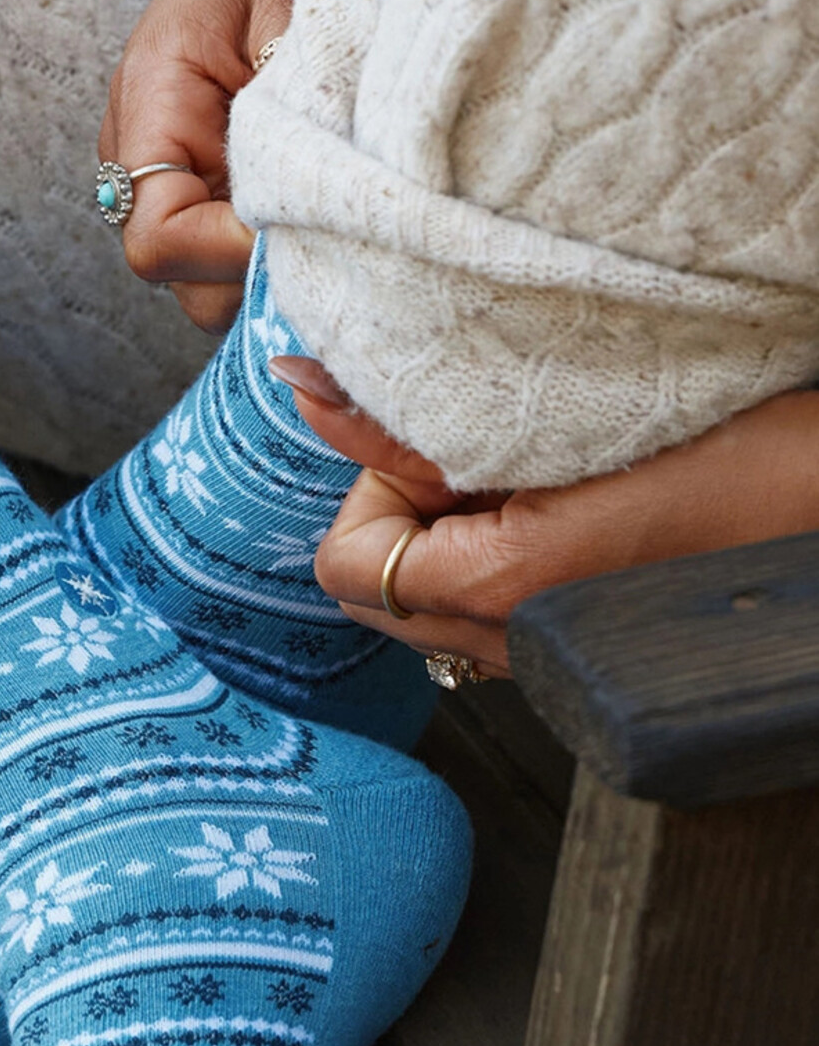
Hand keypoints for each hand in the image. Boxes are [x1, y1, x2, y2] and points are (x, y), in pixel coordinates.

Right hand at [103, 0, 321, 333]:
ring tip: (331, 216)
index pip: (159, 241)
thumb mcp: (295, 5)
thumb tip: (327, 196)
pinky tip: (321, 210)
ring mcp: (169, 186)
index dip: (228, 254)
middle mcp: (144, 165)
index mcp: (152, 113)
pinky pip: (230, 259)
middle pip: (186, 284)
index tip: (302, 221)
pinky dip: (275, 252)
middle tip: (336, 229)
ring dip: (270, 270)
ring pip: (211, 285)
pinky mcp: (204, 195)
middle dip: (256, 276)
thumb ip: (300, 101)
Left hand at [270, 358, 818, 676]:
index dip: (373, 487)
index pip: (345, 563)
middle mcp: (515, 648)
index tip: (435, 438)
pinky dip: (498, 553)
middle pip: (377, 587)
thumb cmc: (743, 454)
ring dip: (454, 530)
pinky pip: (488, 610)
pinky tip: (564, 505)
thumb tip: (302, 383)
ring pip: (432, 598)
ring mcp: (547, 662)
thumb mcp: (564, 414)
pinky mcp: (577, 656)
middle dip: (406, 509)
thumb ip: (411, 419)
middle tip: (481, 449)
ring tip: (533, 472)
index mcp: (502, 589)